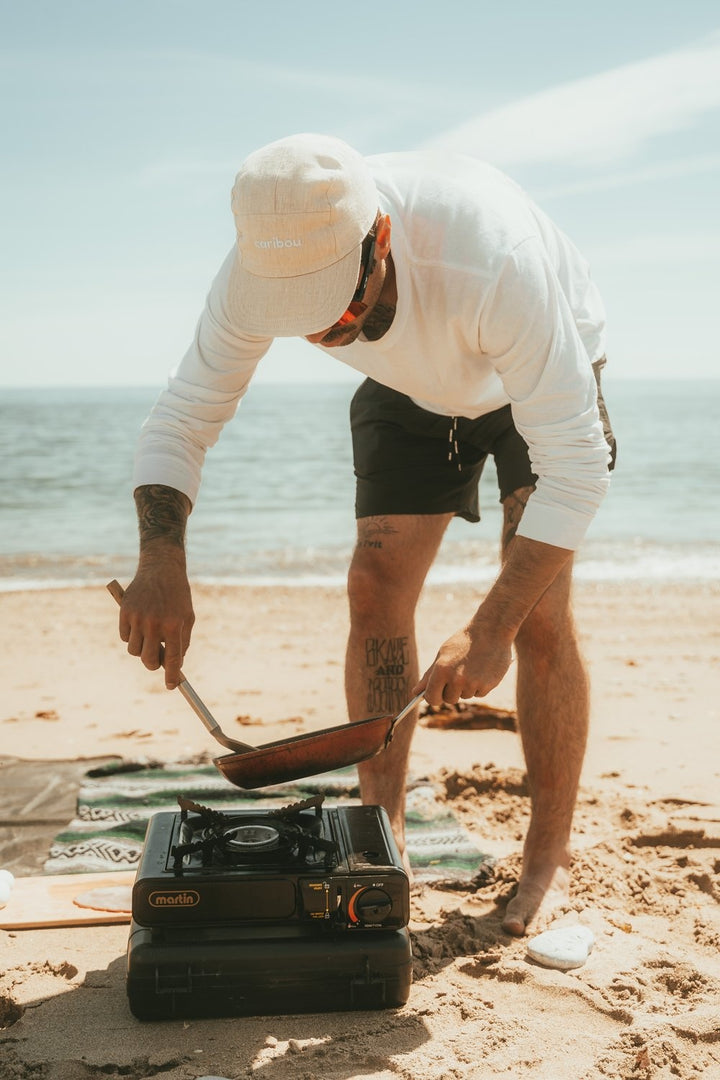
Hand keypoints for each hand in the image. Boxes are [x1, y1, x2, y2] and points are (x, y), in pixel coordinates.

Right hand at [118, 560, 194, 688]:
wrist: (161, 568)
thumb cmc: (178, 595)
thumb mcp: (188, 617)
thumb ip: (182, 641)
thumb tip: (174, 664)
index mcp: (174, 625)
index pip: (173, 659)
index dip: (172, 676)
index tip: (172, 686)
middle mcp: (155, 623)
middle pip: (149, 660)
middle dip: (154, 665)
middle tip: (158, 661)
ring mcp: (137, 618)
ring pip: (135, 650)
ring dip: (142, 649)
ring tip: (150, 637)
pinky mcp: (124, 612)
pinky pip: (125, 637)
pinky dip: (131, 637)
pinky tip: (139, 626)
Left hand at [414, 620, 512, 706]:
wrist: (492, 629)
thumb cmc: (464, 641)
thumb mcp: (443, 654)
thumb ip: (429, 676)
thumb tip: (415, 693)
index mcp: (441, 670)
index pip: (432, 698)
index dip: (434, 698)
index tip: (437, 695)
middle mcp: (456, 679)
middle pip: (450, 699)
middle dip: (452, 691)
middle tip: (458, 674)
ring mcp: (473, 683)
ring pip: (465, 696)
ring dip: (467, 687)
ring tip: (473, 667)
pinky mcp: (488, 685)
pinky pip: (479, 694)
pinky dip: (480, 685)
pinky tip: (483, 669)